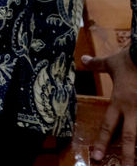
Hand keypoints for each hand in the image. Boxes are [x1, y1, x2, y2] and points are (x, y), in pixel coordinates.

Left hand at [82, 48, 136, 164]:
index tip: (96, 156)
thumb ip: (97, 65)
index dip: (101, 142)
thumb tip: (84, 59)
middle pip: (129, 138)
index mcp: (119, 102)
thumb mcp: (111, 62)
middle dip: (127, 156)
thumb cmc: (130, 59)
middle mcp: (134, 110)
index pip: (107, 126)